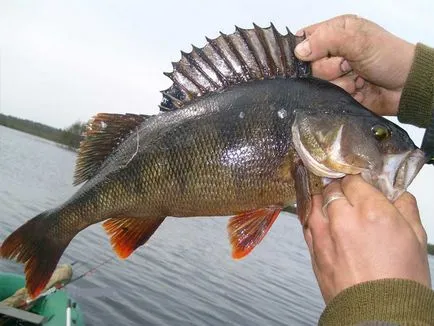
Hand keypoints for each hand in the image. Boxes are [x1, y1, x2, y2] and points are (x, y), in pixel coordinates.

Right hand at [295, 15, 414, 115]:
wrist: (406, 87)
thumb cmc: (387, 56)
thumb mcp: (358, 40)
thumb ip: (327, 40)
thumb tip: (299, 52)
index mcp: (334, 32)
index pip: (304, 39)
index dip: (306, 50)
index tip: (322, 55)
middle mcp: (330, 53)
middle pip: (308, 65)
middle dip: (330, 68)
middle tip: (349, 66)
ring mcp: (332, 75)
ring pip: (317, 83)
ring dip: (340, 83)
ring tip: (358, 79)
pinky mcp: (336, 93)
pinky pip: (326, 97)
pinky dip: (344, 95)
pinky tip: (357, 90)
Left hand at [303, 175, 430, 303]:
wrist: (380, 315)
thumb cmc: (400, 281)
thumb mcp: (416, 238)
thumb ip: (404, 207)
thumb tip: (396, 193)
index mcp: (372, 212)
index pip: (353, 180)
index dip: (356, 180)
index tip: (359, 183)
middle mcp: (344, 219)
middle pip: (330, 189)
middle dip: (339, 188)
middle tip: (347, 193)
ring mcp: (324, 235)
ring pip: (313, 202)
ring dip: (321, 200)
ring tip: (331, 204)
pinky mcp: (314, 250)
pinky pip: (306, 223)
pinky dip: (312, 217)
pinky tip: (322, 220)